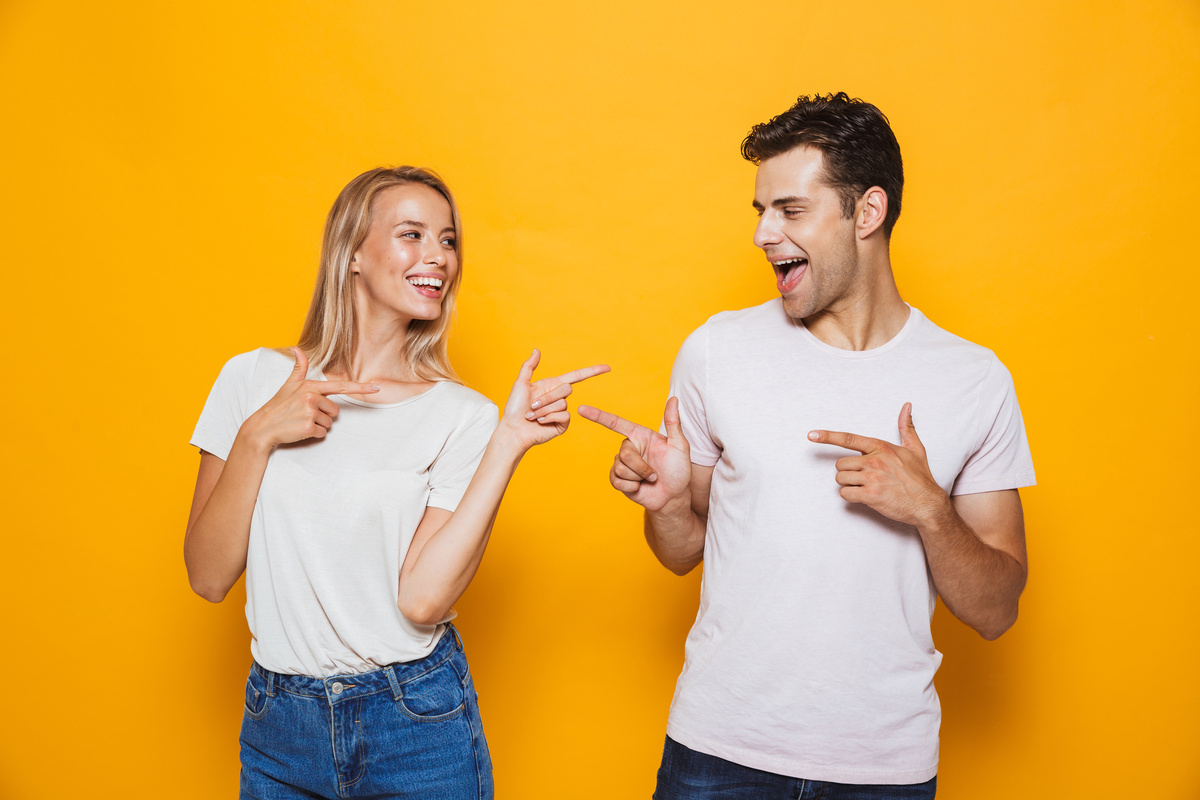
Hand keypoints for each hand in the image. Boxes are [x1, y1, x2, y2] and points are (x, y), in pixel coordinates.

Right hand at [242, 348, 380, 449]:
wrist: (263, 426)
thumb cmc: (278, 406)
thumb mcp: (288, 384)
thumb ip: (298, 368)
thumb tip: (297, 348)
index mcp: (310, 386)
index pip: (340, 386)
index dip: (360, 388)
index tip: (377, 388)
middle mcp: (311, 397)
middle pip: (335, 411)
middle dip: (323, 415)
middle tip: (305, 414)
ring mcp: (309, 412)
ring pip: (329, 423)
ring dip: (318, 425)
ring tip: (301, 421)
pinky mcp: (308, 426)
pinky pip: (322, 433)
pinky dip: (313, 434)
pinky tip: (300, 429)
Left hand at [497, 349, 609, 452]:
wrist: (514, 431)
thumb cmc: (514, 408)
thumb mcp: (521, 384)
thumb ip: (529, 366)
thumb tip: (536, 350)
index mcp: (552, 386)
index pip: (577, 376)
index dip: (592, 371)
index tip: (607, 368)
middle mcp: (559, 397)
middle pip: (566, 390)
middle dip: (547, 398)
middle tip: (532, 406)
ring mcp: (562, 411)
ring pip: (563, 404)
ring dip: (544, 410)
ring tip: (532, 416)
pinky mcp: (562, 424)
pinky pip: (565, 415)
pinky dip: (549, 418)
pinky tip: (540, 423)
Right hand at [579, 397, 692, 511]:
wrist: (673, 497)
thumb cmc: (679, 470)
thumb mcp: (680, 446)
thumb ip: (673, 423)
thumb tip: (673, 399)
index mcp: (640, 435)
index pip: (616, 423)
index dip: (598, 416)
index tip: (581, 409)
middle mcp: (629, 448)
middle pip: (624, 454)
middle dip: (641, 467)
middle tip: (655, 475)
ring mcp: (622, 464)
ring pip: (620, 468)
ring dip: (638, 478)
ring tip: (649, 480)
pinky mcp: (618, 480)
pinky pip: (616, 481)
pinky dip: (631, 487)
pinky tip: (640, 487)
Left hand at [808, 402, 950, 527]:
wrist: (928, 504)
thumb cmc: (920, 477)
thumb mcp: (915, 448)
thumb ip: (906, 427)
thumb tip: (907, 406)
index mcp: (881, 447)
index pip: (849, 439)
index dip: (828, 436)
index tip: (812, 435)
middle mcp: (874, 461)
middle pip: (840, 464)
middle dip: (848, 472)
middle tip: (864, 477)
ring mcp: (872, 478)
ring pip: (841, 479)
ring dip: (849, 484)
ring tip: (866, 487)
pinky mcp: (870, 495)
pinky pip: (845, 494)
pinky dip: (851, 497)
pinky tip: (865, 497)